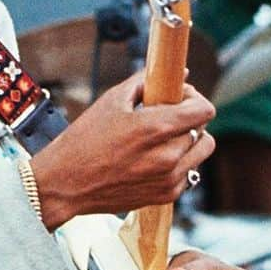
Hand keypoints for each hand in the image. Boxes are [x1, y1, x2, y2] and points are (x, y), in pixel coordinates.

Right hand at [31, 72, 214, 228]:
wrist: (66, 184)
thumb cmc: (84, 140)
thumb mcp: (112, 101)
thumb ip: (147, 83)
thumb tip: (178, 74)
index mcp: (156, 128)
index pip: (204, 110)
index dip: (194, 99)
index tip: (179, 97)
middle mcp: (168, 156)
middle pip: (204, 130)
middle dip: (189, 119)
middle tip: (168, 116)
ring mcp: (169, 178)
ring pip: (201, 152)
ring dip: (189, 141)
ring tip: (164, 138)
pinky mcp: (166, 196)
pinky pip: (188, 173)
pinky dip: (179, 163)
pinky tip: (154, 159)